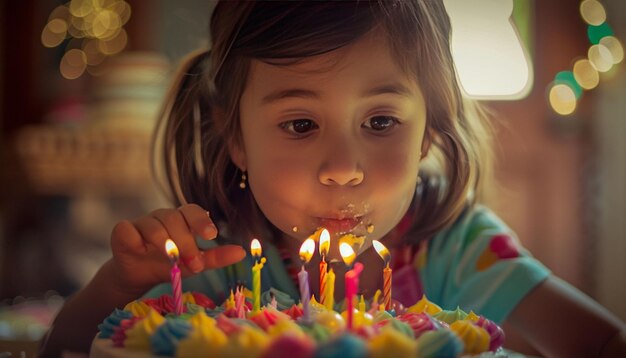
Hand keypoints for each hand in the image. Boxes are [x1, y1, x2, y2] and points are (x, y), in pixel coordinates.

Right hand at [108, 204, 245, 295]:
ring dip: (165, 244)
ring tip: (172, 262)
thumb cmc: (169, 265)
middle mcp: (162, 216)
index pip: (192, 210)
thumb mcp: (195, 263)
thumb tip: (242, 252)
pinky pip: (128, 229)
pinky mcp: (122, 230)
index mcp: (181, 219)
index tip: (211, 235)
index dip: (201, 220)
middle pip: (175, 219)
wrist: (138, 276)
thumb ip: (216, 257)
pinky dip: (136, 240)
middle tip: (194, 264)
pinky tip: (142, 250)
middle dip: (186, 242)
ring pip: (154, 225)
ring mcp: (141, 222)